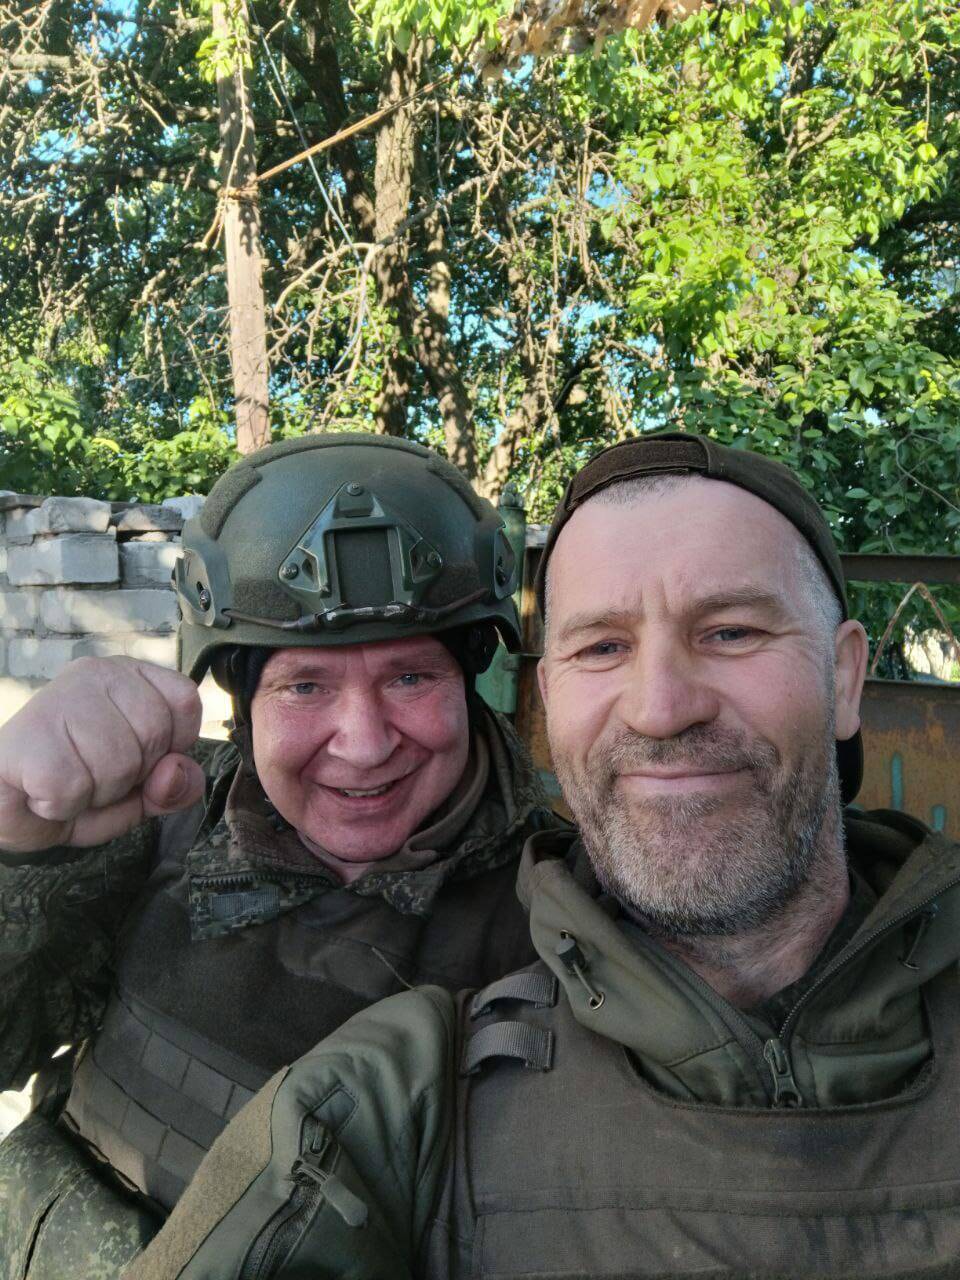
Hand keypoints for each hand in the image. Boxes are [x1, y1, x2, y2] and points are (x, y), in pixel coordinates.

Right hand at [0, 657, 205, 853]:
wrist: (0, 805)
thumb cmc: (72, 787)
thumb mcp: (137, 794)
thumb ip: (171, 787)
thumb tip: (177, 771)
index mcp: (129, 676)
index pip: (184, 700)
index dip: (171, 745)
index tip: (137, 757)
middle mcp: (96, 674)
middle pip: (155, 733)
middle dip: (131, 776)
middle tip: (93, 774)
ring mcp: (59, 697)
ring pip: (117, 763)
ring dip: (95, 793)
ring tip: (66, 781)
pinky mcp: (28, 732)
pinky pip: (73, 787)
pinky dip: (61, 805)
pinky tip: (40, 791)